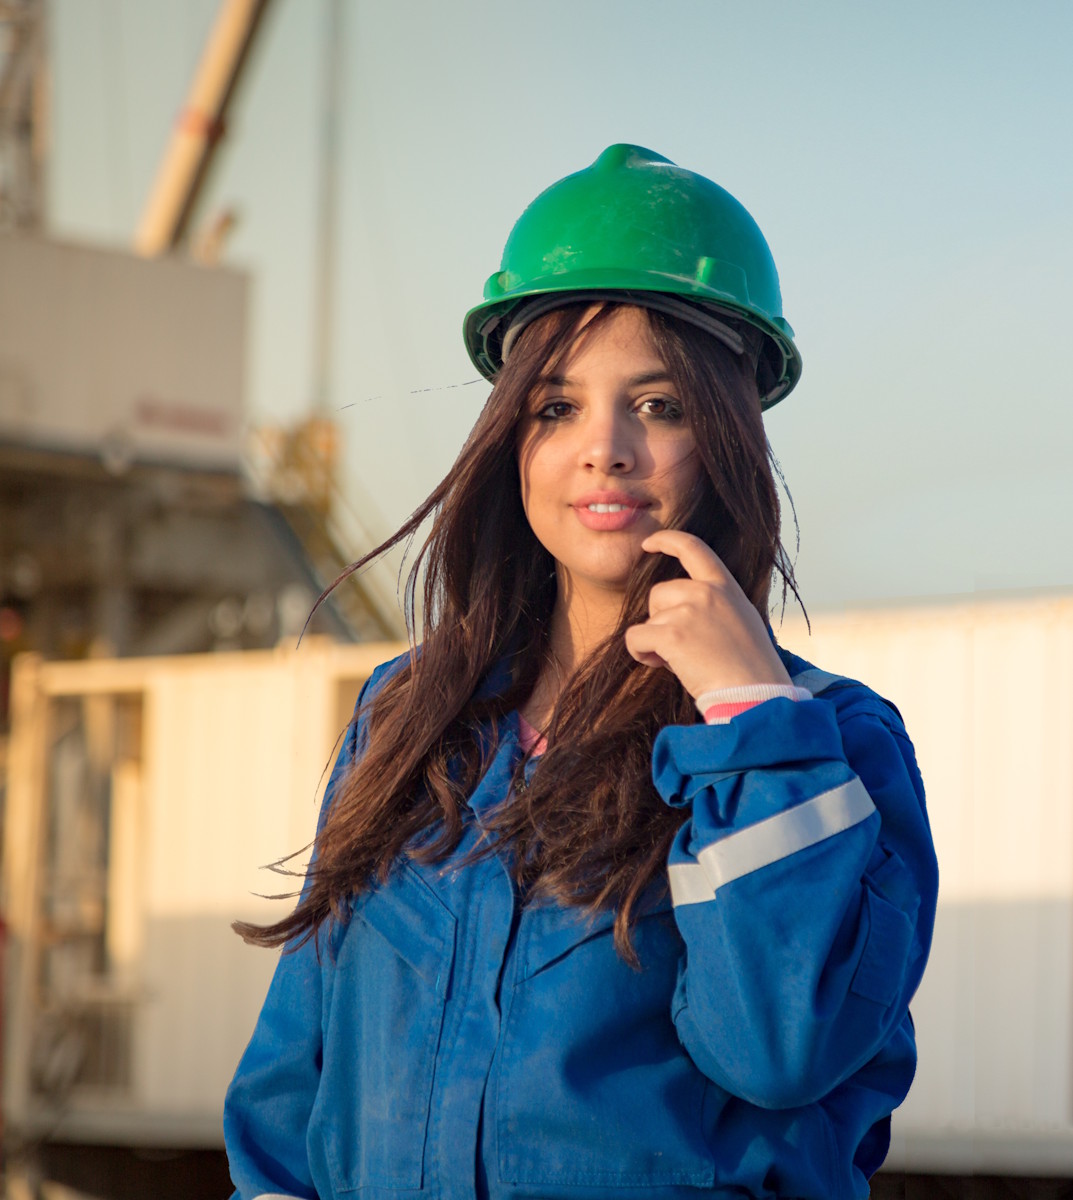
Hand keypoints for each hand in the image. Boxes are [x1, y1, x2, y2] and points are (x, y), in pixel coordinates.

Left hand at [624, 529, 791, 698]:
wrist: (756, 696)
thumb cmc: (751, 670)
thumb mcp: (742, 622)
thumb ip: (716, 607)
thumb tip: (680, 610)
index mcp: (726, 588)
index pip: (694, 548)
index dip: (667, 540)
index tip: (649, 543)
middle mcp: (707, 593)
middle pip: (659, 593)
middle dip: (661, 619)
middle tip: (683, 648)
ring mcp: (688, 611)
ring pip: (648, 618)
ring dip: (654, 640)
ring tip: (680, 661)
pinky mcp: (672, 634)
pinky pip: (635, 638)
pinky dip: (640, 653)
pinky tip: (660, 665)